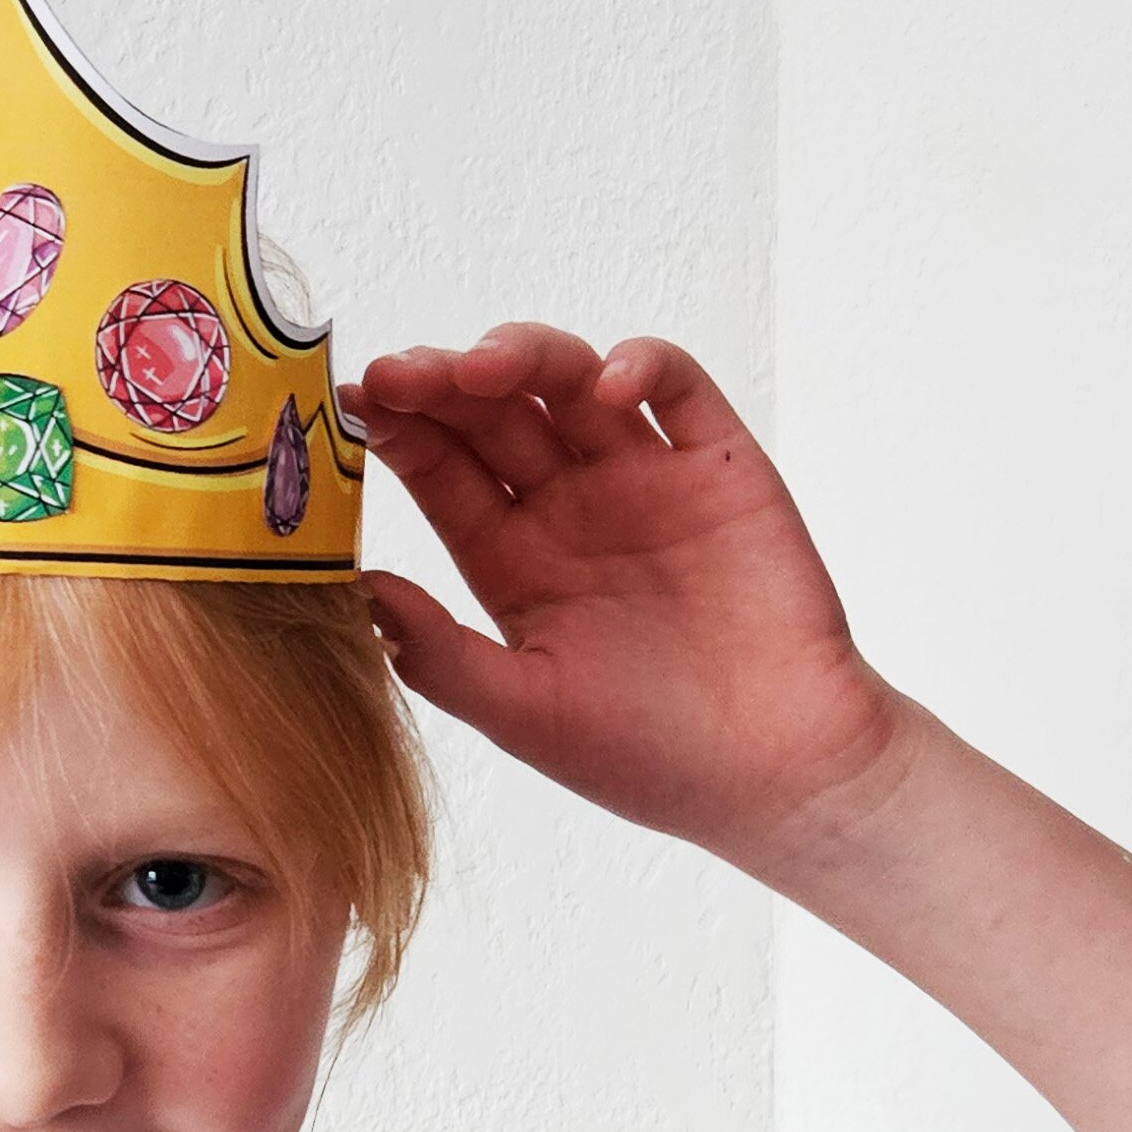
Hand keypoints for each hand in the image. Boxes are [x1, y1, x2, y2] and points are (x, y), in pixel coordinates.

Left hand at [348, 323, 904, 864]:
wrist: (778, 775)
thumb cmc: (651, 757)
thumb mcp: (523, 713)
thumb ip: (439, 654)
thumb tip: (355, 588)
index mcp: (513, 561)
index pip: (442, 472)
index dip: (399, 431)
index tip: (353, 403)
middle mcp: (571, 508)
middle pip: (492, 414)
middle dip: (442, 383)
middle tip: (398, 374)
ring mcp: (644, 479)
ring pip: (570, 382)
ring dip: (523, 356)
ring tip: (482, 369)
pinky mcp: (720, 466)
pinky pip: (678, 388)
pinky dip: (643, 365)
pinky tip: (608, 386)